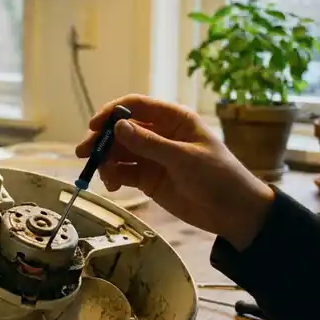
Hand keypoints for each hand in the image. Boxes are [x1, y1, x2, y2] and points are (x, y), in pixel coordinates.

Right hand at [75, 94, 274, 249]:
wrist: (235, 213)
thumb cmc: (218, 177)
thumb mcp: (184, 158)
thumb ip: (149, 143)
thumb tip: (118, 126)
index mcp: (173, 120)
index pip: (136, 106)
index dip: (112, 113)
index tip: (94, 125)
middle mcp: (159, 134)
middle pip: (122, 130)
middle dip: (102, 140)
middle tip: (85, 153)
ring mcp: (152, 156)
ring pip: (119, 152)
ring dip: (106, 160)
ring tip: (101, 175)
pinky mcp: (148, 178)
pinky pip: (123, 172)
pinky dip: (113, 176)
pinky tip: (111, 185)